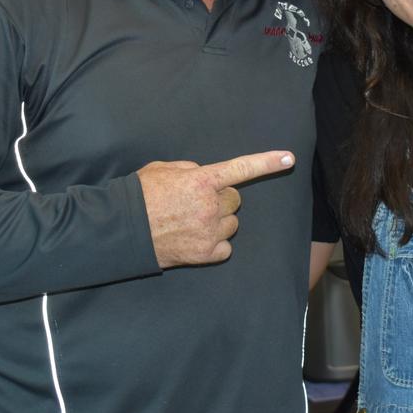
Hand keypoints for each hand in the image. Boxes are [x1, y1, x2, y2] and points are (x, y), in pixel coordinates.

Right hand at [138, 151, 294, 268]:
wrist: (122, 230)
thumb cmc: (140, 196)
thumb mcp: (162, 169)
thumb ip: (190, 170)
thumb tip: (203, 176)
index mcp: (201, 180)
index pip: (241, 168)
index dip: (267, 162)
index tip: (289, 159)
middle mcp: (210, 205)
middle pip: (235, 199)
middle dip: (221, 199)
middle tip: (196, 203)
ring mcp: (209, 230)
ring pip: (232, 223)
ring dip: (218, 221)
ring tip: (192, 222)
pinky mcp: (205, 253)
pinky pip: (226, 246)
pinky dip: (215, 243)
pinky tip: (195, 239)